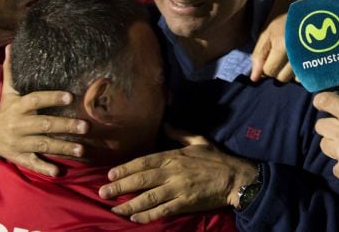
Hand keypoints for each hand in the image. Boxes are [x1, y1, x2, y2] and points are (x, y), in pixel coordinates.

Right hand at [0, 45, 88, 175]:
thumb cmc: (6, 110)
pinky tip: (59, 171)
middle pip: (43, 125)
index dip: (51, 98)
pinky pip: (33, 163)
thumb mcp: (9, 92)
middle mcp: (18, 125)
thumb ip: (12, 71)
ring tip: (82, 149)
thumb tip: (11, 46)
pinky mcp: (20, 157)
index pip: (35, 101)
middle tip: (86, 126)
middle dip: (65, 126)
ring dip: (62, 148)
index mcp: (18, 107)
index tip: (70, 97)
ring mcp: (19, 143)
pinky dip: (45, 168)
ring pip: (42, 145)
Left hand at [100, 125, 258, 222]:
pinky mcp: (186, 203)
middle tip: (102, 192)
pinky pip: (163, 210)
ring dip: (129, 203)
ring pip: (148, 197)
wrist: (236, 177)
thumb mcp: (199, 140)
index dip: (126, 168)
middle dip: (120, 186)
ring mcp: (179, 189)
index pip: (144, 161)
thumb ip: (180, 133)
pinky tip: (135, 218)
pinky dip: (147, 215)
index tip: (111, 174)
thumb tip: (164, 121)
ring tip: (114, 208)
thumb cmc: (217, 159)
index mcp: (174, 156)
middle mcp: (173, 172)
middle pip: (141, 179)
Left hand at [251, 0, 314, 81]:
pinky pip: (309, 74)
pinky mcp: (321, 55)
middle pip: (282, 78)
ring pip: (296, 78)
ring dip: (291, 71)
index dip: (265, 65)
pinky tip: (301, 57)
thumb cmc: (281, 13)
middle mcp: (298, 54)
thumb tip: (255, 78)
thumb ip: (259, 55)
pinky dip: (303, 69)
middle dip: (277, 69)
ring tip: (291, 54)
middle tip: (278, 54)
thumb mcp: (266, 32)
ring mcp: (312, 55)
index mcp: (283, 47)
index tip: (269, 53)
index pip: (269, 72)